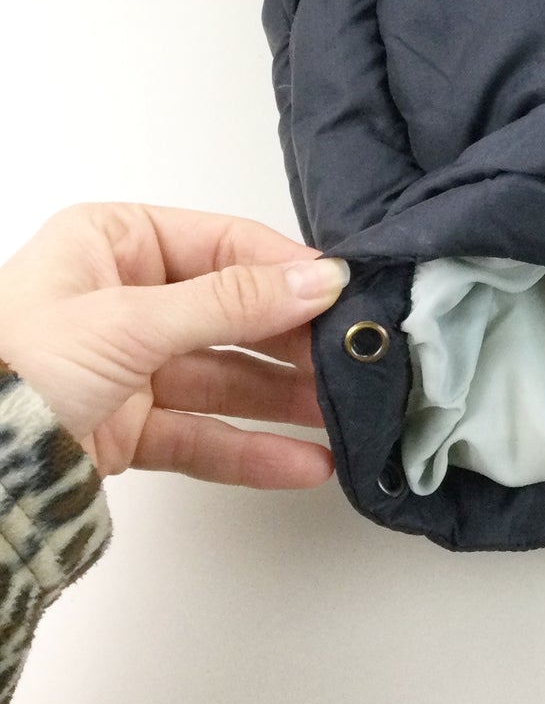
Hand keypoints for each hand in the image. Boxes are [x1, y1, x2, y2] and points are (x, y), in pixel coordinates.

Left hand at [0, 203, 349, 488]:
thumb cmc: (12, 368)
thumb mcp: (130, 321)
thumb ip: (233, 302)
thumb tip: (321, 280)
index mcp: (113, 242)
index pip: (224, 244)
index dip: (285, 270)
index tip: (342, 291)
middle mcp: (124, 297)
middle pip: (232, 312)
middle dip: (294, 341)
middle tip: (351, 355)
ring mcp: (128, 365)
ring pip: (226, 375)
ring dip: (286, 398)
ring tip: (345, 412)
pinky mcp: (127, 428)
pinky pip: (203, 434)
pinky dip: (252, 450)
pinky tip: (303, 461)